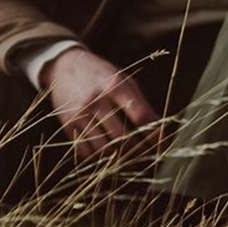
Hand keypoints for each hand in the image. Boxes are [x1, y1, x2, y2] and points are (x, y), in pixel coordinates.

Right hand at [41, 47, 159, 159]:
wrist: (64, 66)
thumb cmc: (101, 74)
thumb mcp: (123, 79)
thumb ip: (141, 103)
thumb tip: (162, 127)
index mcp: (115, 85)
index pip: (140, 115)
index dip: (154, 134)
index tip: (162, 145)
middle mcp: (97, 99)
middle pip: (123, 136)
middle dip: (138, 151)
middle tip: (147, 158)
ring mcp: (80, 113)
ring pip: (104, 148)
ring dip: (120, 159)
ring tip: (130, 160)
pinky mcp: (68, 124)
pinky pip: (86, 151)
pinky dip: (100, 158)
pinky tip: (108, 156)